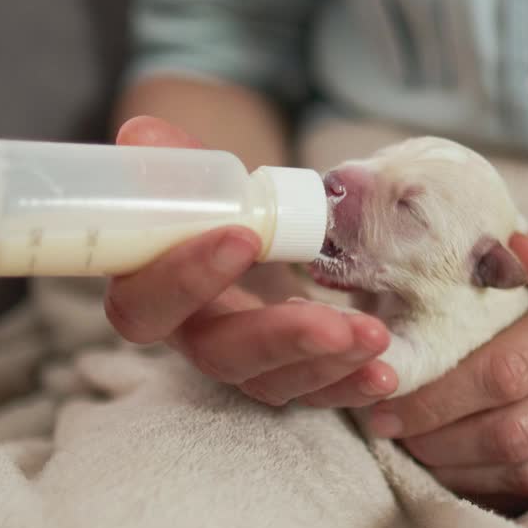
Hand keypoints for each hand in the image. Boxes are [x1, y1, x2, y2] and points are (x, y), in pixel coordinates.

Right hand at [103, 116, 397, 406]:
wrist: (254, 233)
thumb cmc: (216, 206)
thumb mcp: (199, 182)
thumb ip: (178, 167)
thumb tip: (142, 136)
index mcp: (152, 289)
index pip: (147, 303)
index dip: (186, 278)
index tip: (245, 237)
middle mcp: (193, 336)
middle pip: (221, 355)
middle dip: (281, 339)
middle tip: (335, 325)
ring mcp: (243, 362)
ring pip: (273, 382)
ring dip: (328, 365)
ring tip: (376, 338)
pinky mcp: (287, 375)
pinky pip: (316, 392)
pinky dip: (351, 385)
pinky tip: (385, 373)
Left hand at [366, 222, 527, 509]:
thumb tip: (505, 248)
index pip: (508, 370)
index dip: (442, 394)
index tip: (391, 398)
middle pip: (515, 429)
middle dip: (440, 437)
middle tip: (390, 428)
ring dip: (462, 468)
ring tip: (415, 449)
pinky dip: (497, 483)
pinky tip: (459, 468)